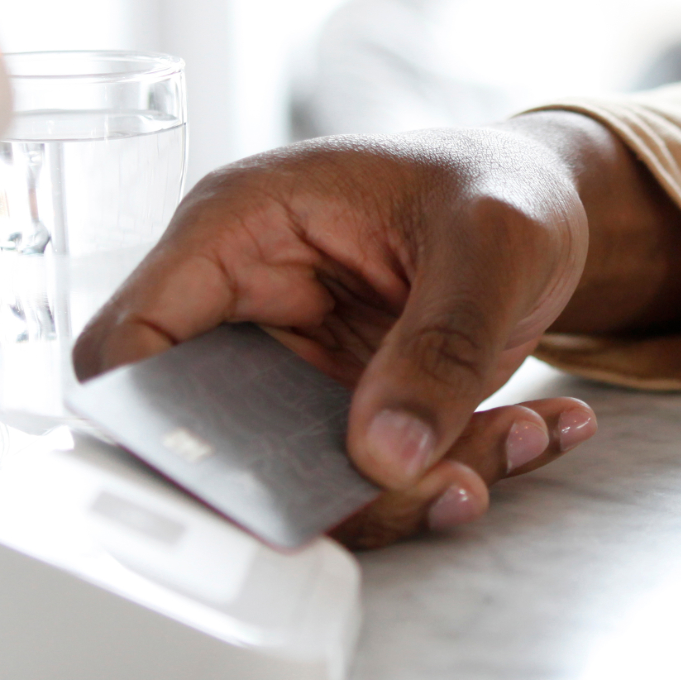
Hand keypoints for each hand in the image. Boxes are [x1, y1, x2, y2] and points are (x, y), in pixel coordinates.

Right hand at [72, 114, 680, 546]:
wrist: (547, 207)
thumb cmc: (500, 187)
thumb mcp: (491, 242)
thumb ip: (440, 346)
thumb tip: (384, 455)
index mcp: (236, 230)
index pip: (133, 341)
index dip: (151, 423)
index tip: (234, 484)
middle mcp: (246, 309)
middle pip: (215, 440)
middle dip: (328, 487)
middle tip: (441, 484)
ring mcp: (290, 373)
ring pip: (301, 481)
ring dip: (411, 492)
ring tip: (518, 439)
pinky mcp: (341, 417)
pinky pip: (370, 483)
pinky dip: (453, 478)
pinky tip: (533, 434)